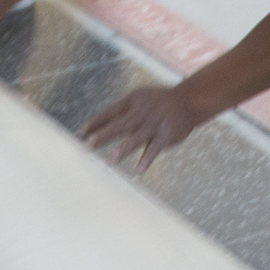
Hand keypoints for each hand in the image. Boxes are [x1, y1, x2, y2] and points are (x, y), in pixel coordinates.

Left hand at [81, 84, 205, 170]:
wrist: (188, 100)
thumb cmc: (159, 102)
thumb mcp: (140, 99)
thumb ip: (123, 112)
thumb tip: (99, 125)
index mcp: (133, 101)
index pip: (110, 112)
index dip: (96, 122)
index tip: (81, 132)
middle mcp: (142, 112)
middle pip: (119, 125)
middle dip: (103, 135)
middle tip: (88, 145)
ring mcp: (154, 124)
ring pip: (137, 137)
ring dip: (124, 148)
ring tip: (111, 159)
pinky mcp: (166, 135)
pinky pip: (155, 149)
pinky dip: (147, 159)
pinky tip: (139, 170)